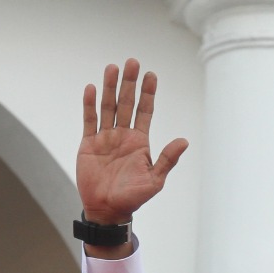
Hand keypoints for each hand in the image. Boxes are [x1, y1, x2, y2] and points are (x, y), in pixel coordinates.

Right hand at [77, 59, 188, 226]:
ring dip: (110, 87)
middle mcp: (123, 135)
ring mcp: (105, 138)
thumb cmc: (133, 198)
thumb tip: (184, 141)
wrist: (107, 210)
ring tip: (112, 68)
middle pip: (127, 103)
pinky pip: (89, 120)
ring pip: (108, 107)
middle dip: (130, 83)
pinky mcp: (89, 144)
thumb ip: (167, 159)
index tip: (151, 75)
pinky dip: (89, 105)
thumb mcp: (155, 180)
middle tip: (132, 62)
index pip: (145, 111)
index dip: (148, 93)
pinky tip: (91, 89)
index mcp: (140, 142)